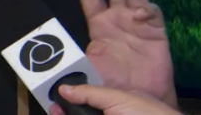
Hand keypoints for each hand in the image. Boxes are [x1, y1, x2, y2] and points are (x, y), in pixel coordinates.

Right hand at [51, 84, 181, 114]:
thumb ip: (90, 92)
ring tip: (57, 113)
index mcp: (115, 102)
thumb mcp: (118, 98)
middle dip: (67, 111)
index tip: (56, 99)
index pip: (88, 98)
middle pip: (84, 111)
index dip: (71, 98)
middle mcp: (112, 113)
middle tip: (53, 109)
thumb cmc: (146, 113)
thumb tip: (63, 88)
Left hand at [72, 0, 176, 107]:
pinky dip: (148, 9)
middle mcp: (118, 17)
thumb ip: (70, 56)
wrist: (134, 99)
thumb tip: (45, 56)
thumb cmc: (109, 82)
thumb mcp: (85, 67)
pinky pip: (154, 13)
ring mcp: (138, 21)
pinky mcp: (156, 30)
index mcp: (99, 23)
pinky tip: (140, 14)